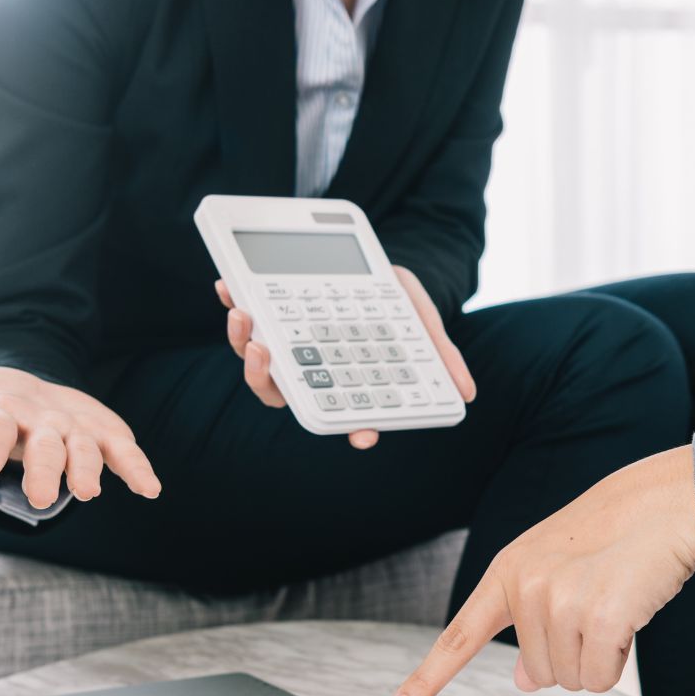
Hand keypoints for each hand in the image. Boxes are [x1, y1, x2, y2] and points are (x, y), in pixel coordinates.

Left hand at [0, 366, 159, 509]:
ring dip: (90, 467)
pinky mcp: (99, 430)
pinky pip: (121, 448)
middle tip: (43, 498)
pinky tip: (150, 489)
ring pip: (84, 445)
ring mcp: (72, 423)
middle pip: (45, 440)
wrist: (24, 377)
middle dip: (46, 467)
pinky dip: (136, 466)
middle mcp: (40, 415)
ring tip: (89, 493)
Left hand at [215, 264, 476, 449]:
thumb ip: (440, 353)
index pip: (341, 412)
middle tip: (262, 351)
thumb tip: (468, 393)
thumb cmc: (396, 301)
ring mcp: (283, 344)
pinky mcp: (266, 312)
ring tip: (242, 312)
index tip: (356, 431)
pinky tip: (226, 282)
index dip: (344, 425)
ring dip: (240, 340)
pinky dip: (231, 300)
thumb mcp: (421, 320)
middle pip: (279, 389)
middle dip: (263, 375)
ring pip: (254, 358)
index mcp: (344, 379)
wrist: (373, 263)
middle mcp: (308, 369)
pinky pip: (244, 314)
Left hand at [385, 446, 694, 695]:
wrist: (666, 501)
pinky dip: (619, 661)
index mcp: (508, 572)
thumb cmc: (618, 532)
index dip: (426, 681)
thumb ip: (531, 620)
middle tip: (599, 603)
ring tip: (616, 603)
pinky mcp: (599, 618)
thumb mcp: (560, 569)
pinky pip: (601, 679)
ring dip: (599, 657)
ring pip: (571, 680)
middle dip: (574, 654)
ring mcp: (559, 602)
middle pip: (538, 674)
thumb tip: (523, 681)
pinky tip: (631, 616)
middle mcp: (525, 587)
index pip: (459, 637)